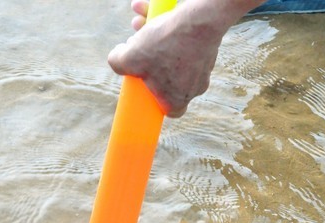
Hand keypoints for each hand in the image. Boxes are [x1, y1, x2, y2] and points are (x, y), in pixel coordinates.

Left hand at [108, 0, 260, 116]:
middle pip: (164, 78)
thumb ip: (117, 63)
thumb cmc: (167, 44)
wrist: (201, 18)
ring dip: (152, 38)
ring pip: (171, 55)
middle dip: (146, 59)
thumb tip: (117, 59)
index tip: (144, 86)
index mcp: (178, 98)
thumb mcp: (130, 57)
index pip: (169, 110)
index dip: (154, 100)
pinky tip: (150, 10)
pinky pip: (183, 41)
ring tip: (139, 22)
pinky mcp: (207, 47)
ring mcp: (202, 67)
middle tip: (137, 45)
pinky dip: (168, 28)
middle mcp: (194, 87)